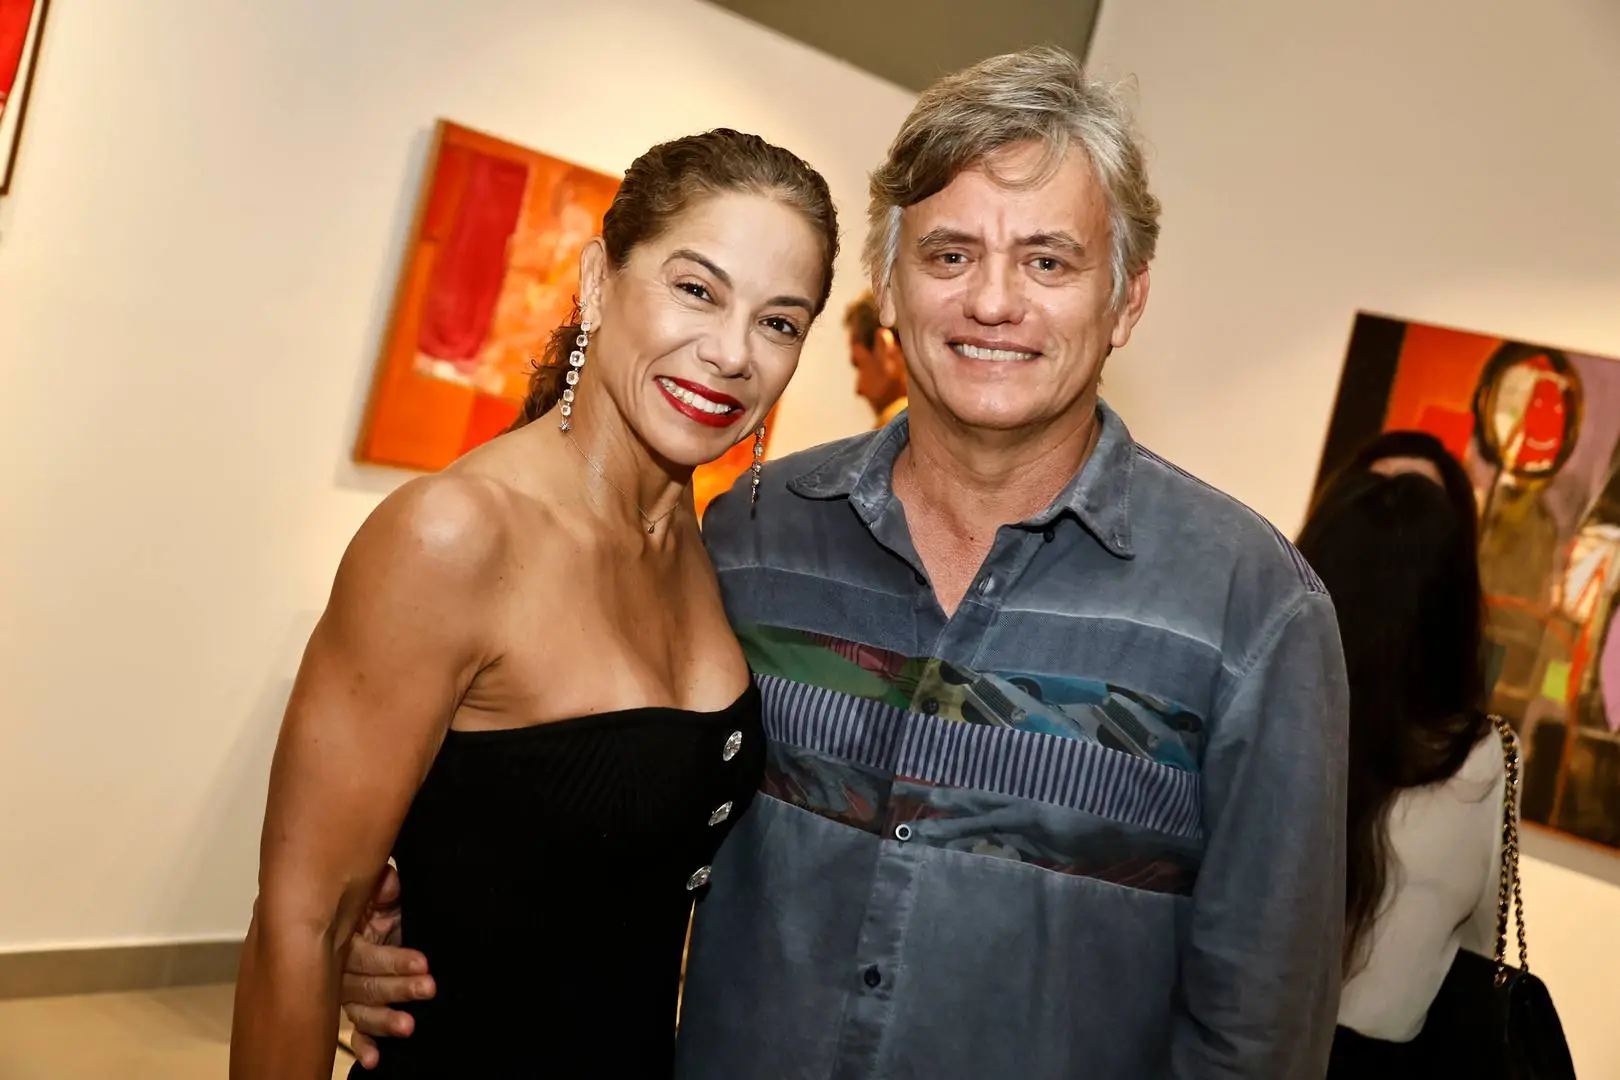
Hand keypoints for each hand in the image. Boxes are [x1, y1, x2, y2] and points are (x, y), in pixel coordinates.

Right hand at [341, 865, 434, 1069]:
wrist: (385, 910)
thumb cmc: (386, 902)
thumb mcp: (387, 893)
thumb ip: (385, 889)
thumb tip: (390, 884)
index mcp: (346, 936)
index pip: (364, 955)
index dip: (393, 960)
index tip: (422, 963)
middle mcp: (341, 967)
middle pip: (363, 986)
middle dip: (397, 989)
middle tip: (428, 989)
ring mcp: (348, 991)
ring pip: (360, 1010)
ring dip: (383, 1020)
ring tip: (408, 1027)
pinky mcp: (359, 1008)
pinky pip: (357, 1030)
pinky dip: (365, 1045)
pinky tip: (374, 1060)